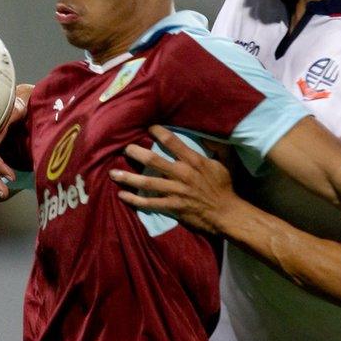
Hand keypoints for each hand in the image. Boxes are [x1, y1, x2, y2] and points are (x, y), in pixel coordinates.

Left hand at [109, 125, 238, 234]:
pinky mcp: (173, 206)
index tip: (148, 127)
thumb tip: (207, 134)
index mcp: (194, 161)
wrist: (227, 214)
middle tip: (125, 148)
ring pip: (147, 182)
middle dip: (136, 153)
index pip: (172, 141)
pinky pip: (149, 203)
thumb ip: (214, 148)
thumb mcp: (223, 163)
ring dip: (128, 177)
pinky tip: (122, 195)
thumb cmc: (224, 188)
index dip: (158, 131)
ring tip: (113, 173)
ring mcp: (176, 191)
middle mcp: (182, 174)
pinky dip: (134, 199)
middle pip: (153, 160)